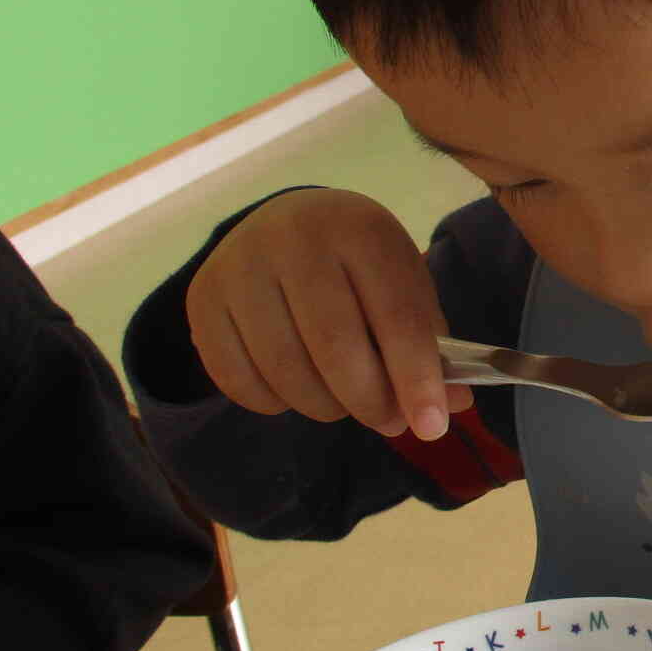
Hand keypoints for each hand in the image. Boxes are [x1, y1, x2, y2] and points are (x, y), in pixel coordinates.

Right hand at [187, 189, 473, 440]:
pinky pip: (238, 379)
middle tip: (390, 423)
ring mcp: (240, 266)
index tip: (431, 427)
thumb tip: (449, 407)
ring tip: (344, 403)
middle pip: (335, 348)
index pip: (395, 316)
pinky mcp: (202, 298)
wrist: (286, 223)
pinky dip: (275, 403)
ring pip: (286, 370)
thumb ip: (427, 342)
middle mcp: (294, 238)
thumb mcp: (402, 284)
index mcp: (360, 229)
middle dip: (370, 402)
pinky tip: (296, 390)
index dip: (416, 378)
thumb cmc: (358, 264)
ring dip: (324, 407)